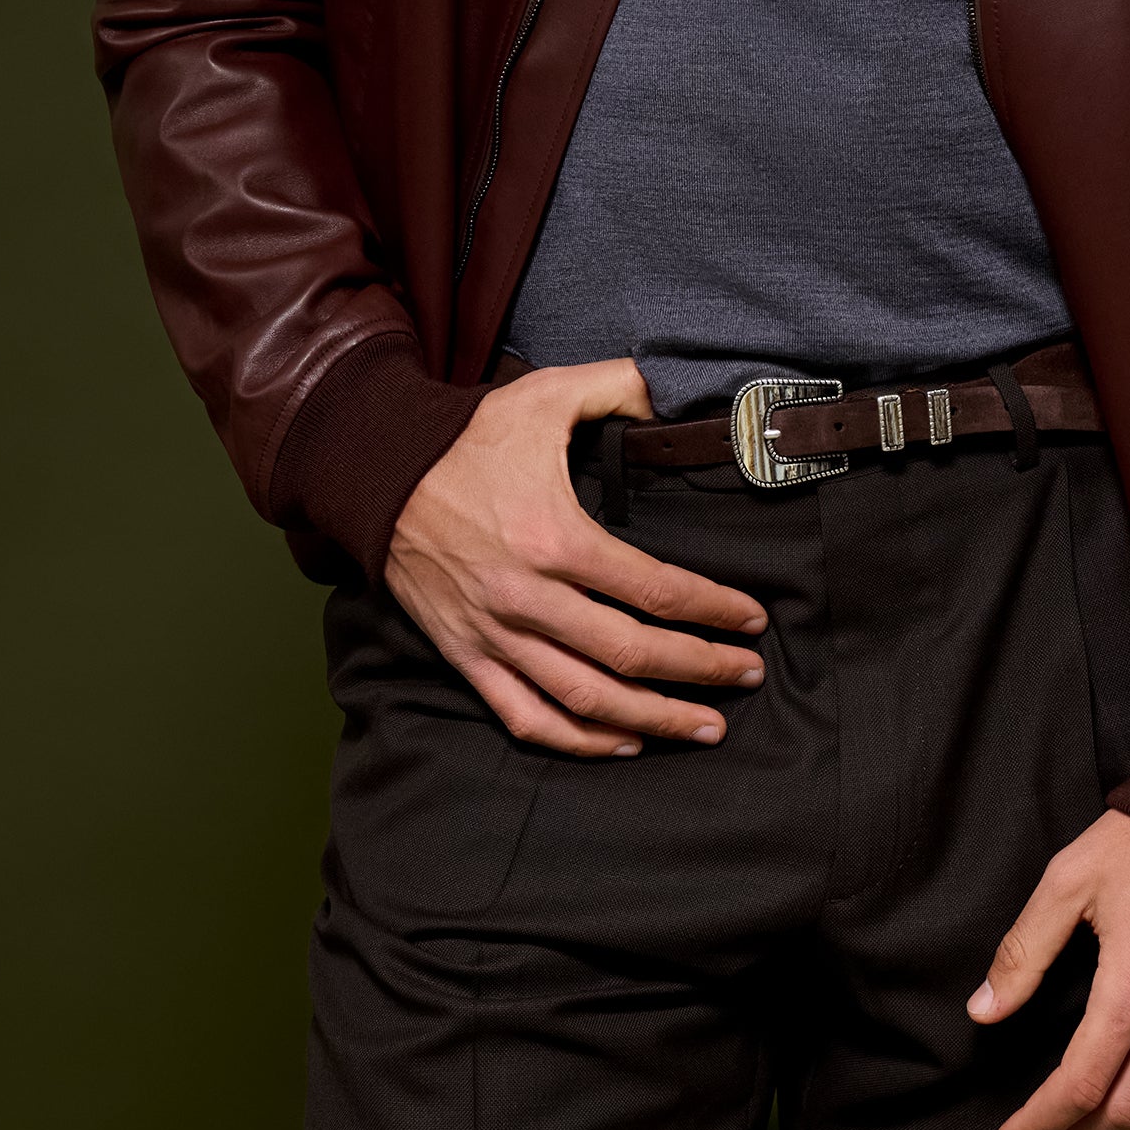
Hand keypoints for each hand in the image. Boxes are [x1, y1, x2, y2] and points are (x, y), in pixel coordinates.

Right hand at [383, 357, 767, 757]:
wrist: (376, 475)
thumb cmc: (466, 438)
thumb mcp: (544, 396)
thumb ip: (616, 387)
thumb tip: (672, 393)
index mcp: (555, 537)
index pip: (654, 589)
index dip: (712, 609)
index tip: (753, 619)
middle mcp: (527, 597)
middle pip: (631, 653)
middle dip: (700, 669)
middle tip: (748, 675)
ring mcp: (495, 635)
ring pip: (586, 698)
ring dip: (653, 719)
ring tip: (706, 725)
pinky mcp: (466, 656)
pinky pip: (526, 716)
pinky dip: (578, 740)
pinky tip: (623, 743)